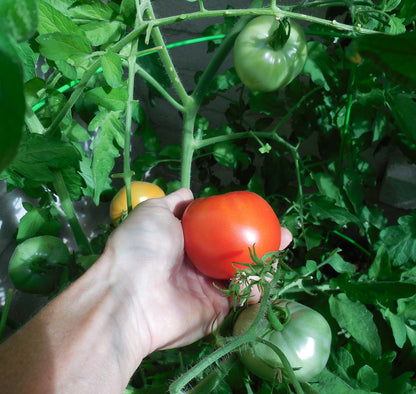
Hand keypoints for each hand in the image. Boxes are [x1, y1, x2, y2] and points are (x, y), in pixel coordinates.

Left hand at [104, 188, 291, 355]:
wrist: (130, 295)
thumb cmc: (142, 248)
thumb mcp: (154, 212)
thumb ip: (174, 202)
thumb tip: (189, 192)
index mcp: (186, 241)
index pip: (221, 230)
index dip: (242, 222)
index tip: (262, 215)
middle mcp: (199, 263)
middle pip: (237, 251)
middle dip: (263, 244)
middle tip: (283, 236)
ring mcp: (208, 287)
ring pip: (244, 273)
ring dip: (265, 265)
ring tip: (277, 254)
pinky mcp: (217, 309)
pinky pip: (242, 296)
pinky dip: (256, 287)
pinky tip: (262, 278)